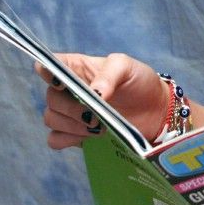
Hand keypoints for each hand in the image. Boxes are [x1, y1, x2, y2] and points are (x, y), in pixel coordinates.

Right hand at [36, 53, 167, 149]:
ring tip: (98, 126)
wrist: (155, 111)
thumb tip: (93, 92)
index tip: (61, 83)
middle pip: (50, 98)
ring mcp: (71, 113)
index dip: (47, 72)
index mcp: (77, 68)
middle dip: (71, 107)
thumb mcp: (127, 68)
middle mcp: (69, 90)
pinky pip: (55, 139)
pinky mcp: (75, 134)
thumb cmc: (139, 82)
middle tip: (94, 114)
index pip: (49, 65)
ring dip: (72, 125)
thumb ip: (109, 74)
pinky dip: (68, 139)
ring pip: (51, 119)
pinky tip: (89, 136)